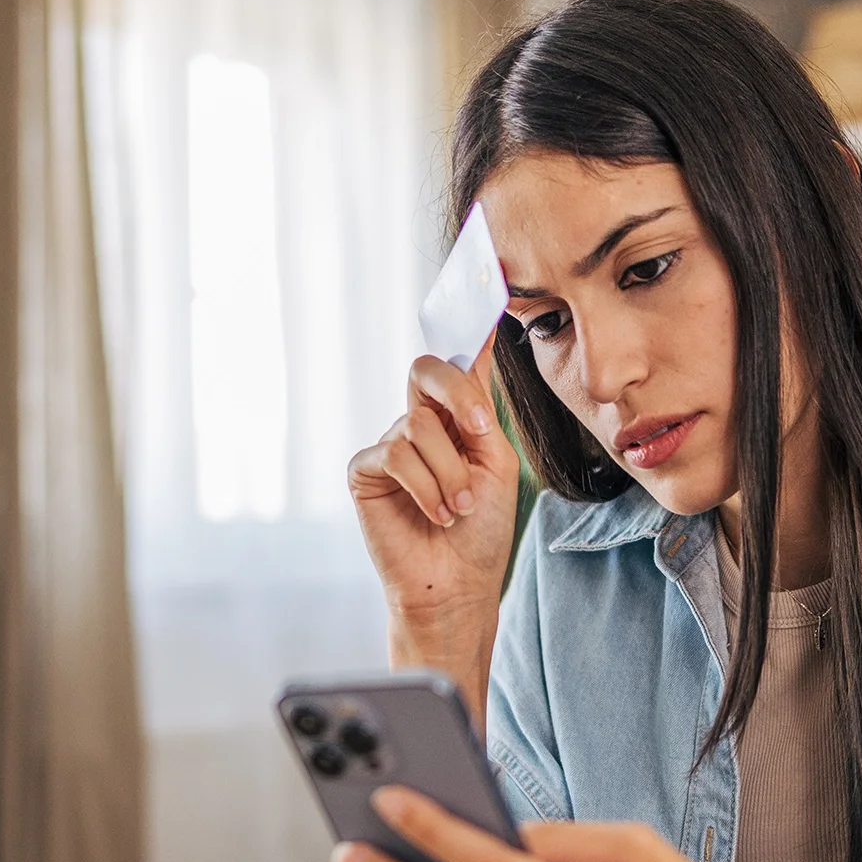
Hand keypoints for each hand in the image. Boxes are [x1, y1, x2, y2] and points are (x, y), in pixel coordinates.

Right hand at [347, 342, 518, 715]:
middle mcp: (420, 421)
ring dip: (450, 475)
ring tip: (458, 508)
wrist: (457, 583)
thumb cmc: (481, 529)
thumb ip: (481, 409)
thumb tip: (477, 346)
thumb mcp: (495, 461)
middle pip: (427, 370)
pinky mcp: (367, 470)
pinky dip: (426, 487)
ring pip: (419, 426)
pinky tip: (435, 512)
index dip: (468, 316)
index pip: (459, 356)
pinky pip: (396, 454)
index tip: (488, 278)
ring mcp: (391, 444)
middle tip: (480, 434)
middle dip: (457, 396)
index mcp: (456, 415)